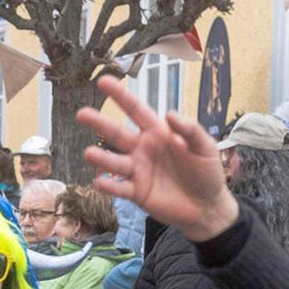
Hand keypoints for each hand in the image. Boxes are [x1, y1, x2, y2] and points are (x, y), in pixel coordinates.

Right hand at [77, 76, 239, 242]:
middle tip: (81, 113)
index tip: (103, 81)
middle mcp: (143, 149)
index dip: (120, 95)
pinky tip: (100, 183)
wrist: (207, 207)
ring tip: (89, 153)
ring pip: (115, 162)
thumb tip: (169, 114)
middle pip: (117, 133)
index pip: (136, 110)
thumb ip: (190, 130)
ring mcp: (138, 170)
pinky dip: (110, 186)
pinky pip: (120, 188)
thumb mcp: (205, 147)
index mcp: (158, 132)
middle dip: (99, 123)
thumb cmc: (206, 172)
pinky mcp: (136, 192)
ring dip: (101, 158)